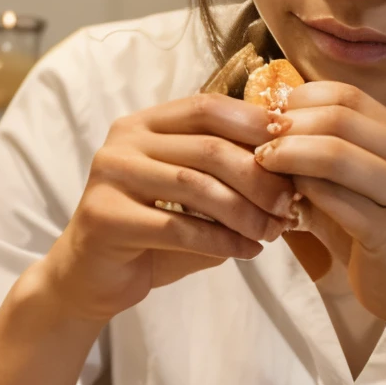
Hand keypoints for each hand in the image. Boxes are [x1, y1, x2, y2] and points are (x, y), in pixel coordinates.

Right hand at [43, 95, 295, 324]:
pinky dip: (221, 241)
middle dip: (258, 176)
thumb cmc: (151, 233)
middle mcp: (124, 141)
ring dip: (244, 211)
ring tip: (272, 232)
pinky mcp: (105, 216)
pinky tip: (248, 252)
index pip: (206, 107)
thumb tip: (292, 169)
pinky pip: (177, 227)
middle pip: (207, 147)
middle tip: (289, 205)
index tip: (293, 145)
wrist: (93, 277)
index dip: (252, 122)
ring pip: (195, 185)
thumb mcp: (192, 194)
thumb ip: (227, 175)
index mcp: (144, 124)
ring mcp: (110, 176)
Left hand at [254, 81, 385, 345]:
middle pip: (340, 116)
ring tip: (262, 161)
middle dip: (290, 123)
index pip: (349, 96)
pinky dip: (303, 191)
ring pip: (336, 153)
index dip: (303, 99)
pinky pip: (336, 200)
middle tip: (257, 137)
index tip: (273, 115)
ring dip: (289, 152)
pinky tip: (283, 199)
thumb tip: (274, 139)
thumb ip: (334, 166)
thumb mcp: (374, 192)